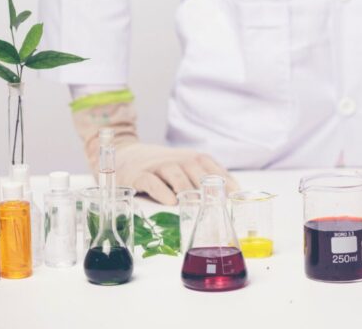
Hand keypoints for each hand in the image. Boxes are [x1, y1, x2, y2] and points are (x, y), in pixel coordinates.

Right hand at [72, 100, 237, 204]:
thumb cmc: (162, 168)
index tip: (235, 196)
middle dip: (209, 187)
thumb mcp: (185, 168)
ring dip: (187, 189)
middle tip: (219, 205)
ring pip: (176, 175)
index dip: (225, 180)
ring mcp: (158, 167)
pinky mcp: (139, 176)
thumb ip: (203, 179)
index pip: (213, 167)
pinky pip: (152, 183)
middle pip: (197, 171)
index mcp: (192, 158)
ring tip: (196, 205)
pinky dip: (162, 192)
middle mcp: (178, 160)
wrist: (126, 156)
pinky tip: (171, 203)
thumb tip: (228, 197)